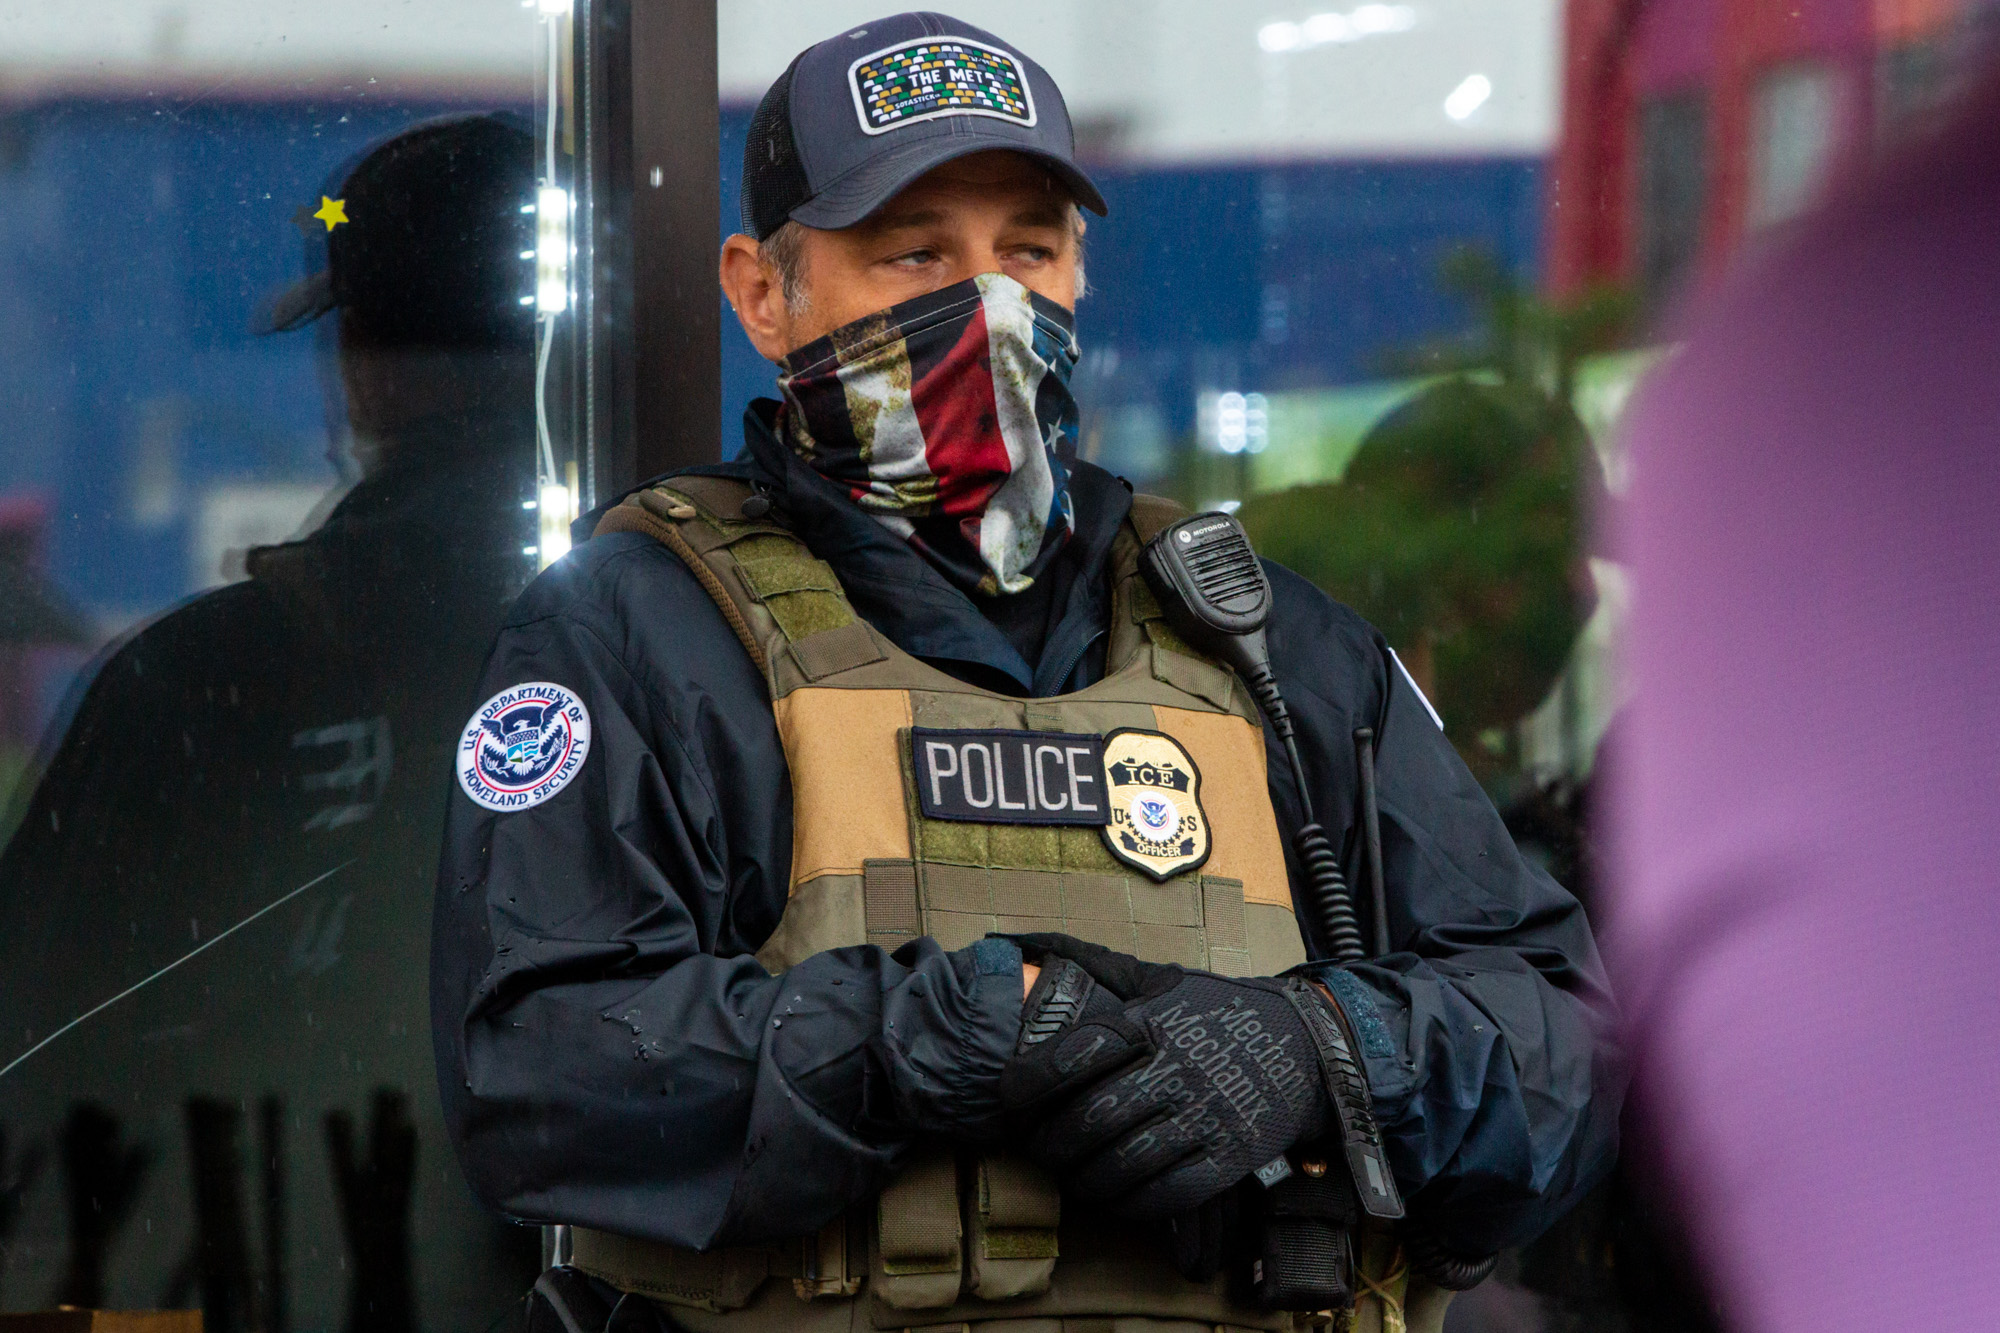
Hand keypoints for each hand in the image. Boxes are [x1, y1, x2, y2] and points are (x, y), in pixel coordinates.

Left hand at [999, 933, 1341, 1218]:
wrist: (1305, 1045)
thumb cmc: (1218, 1015)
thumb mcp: (1166, 986)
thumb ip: (1111, 986)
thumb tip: (1039, 962)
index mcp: (1153, 1022)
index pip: (1077, 1052)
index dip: (1032, 1080)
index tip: (1009, 1099)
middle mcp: (1178, 1067)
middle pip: (1095, 1117)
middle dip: (1053, 1144)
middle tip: (1040, 1151)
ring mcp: (1208, 1113)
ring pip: (1127, 1162)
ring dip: (1089, 1180)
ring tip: (1075, 1180)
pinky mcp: (1233, 1155)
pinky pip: (1172, 1192)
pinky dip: (1135, 1203)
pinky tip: (1119, 1198)